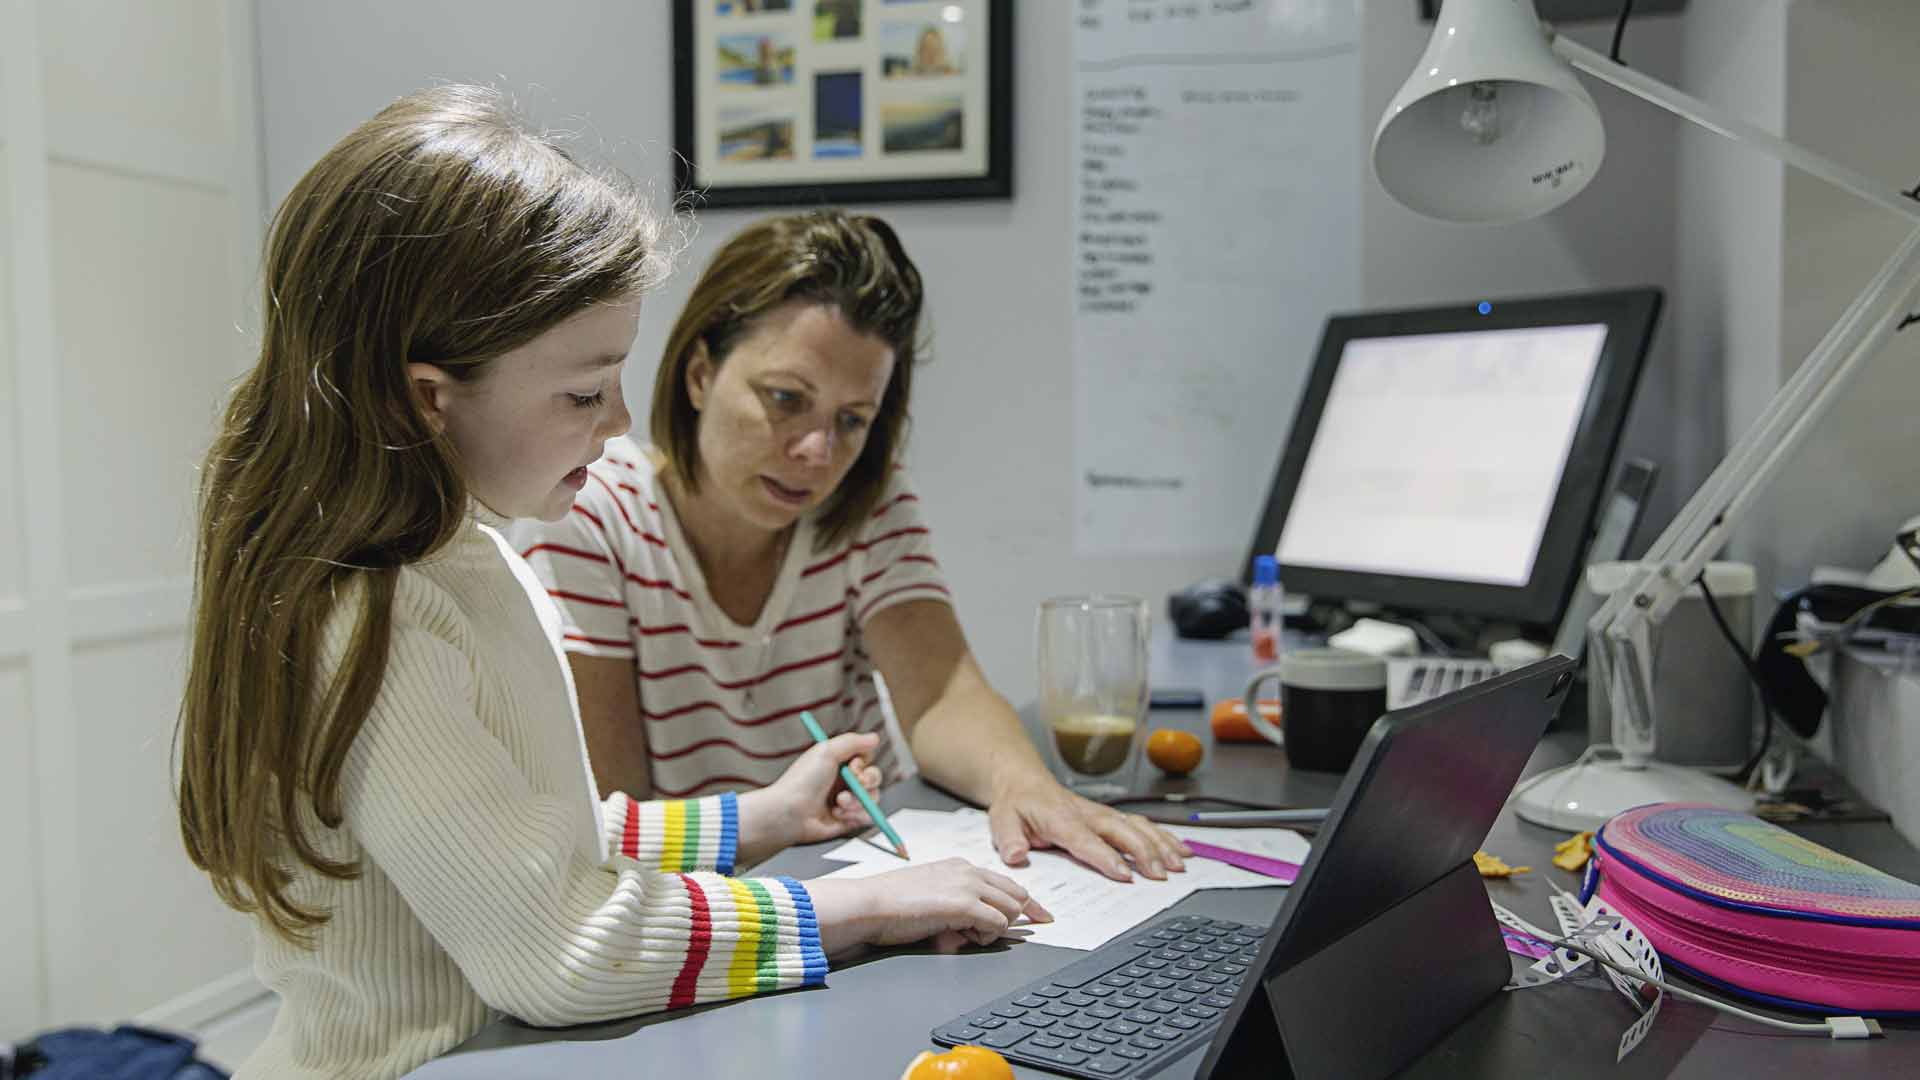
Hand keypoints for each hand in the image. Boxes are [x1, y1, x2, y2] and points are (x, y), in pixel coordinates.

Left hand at [737, 733, 883, 864]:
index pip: (865, 759)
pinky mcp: (848, 820)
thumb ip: (853, 741)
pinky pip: (867, 817)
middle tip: (856, 784)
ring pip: (873, 798)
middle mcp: (844, 782)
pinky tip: (837, 814)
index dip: (863, 763)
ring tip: (839, 803)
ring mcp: (847, 802)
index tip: (853, 766)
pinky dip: (855, 815)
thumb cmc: (803, 781)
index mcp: (838, 764)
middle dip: (867, 781)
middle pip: (874, 778)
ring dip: (858, 800)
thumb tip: (875, 737)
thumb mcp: (826, 751)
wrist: (790, 813)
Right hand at [806, 858, 1052, 955]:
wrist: (870, 904)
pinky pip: (996, 924)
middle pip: (1017, 895)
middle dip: (1010, 919)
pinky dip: (986, 935)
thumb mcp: (932, 896)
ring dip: (994, 929)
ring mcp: (967, 885)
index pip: (1008, 883)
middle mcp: (968, 871)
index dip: (1028, 904)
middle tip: (985, 935)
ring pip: (1011, 910)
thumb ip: (958, 903)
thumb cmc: (891, 906)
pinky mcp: (963, 904)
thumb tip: (977, 925)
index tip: (1042, 917)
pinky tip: (961, 935)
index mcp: (960, 866)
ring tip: (962, 933)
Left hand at [986, 773, 1192, 881]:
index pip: (1085, 839)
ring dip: (1160, 845)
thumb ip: (1009, 839)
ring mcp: (1102, 814)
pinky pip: (1142, 824)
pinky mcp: (1111, 816)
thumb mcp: (1001, 820)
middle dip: (1144, 853)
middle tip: (1160, 875)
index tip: (1124, 874)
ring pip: (1137, 827)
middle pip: (1121, 832)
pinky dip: (1164, 836)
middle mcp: (1087, 814)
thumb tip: (1017, 856)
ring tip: (1179, 865)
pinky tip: (1183, 850)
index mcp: (1061, 818)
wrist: (1024, 781)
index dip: (1105, 856)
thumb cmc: (1016, 804)